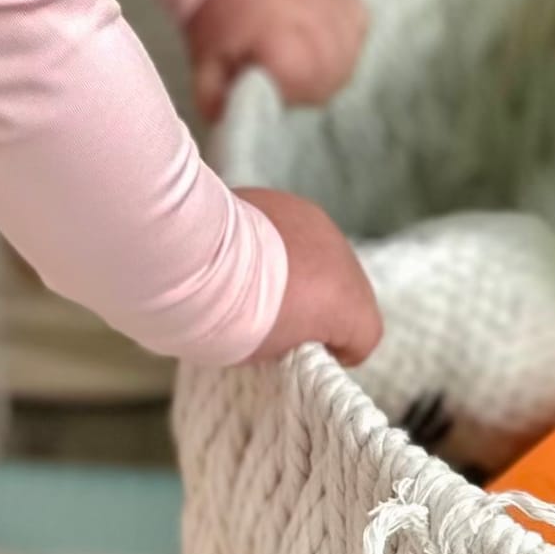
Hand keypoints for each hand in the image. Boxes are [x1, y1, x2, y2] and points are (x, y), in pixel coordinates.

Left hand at [184, 0, 368, 127]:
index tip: (271, 82)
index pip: (308, 86)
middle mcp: (319, 20)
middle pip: (333, 75)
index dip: (290, 91)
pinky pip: (358, 29)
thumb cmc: (219, 12)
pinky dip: (342, 38)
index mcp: (283, 40)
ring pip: (350, 54)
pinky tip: (315, 33)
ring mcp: (339, 2)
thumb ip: (216, 98)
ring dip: (328, 61)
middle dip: (310, 81)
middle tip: (282, 69)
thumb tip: (232, 123)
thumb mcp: (205, 61)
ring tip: (298, 49)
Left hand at [236, 186, 383, 365]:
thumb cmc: (228, 318)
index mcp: (346, 303)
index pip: (364, 334)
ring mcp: (316, 224)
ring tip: (258, 278)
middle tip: (275, 316)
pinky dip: (277, 242)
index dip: (335, 348)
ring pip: (323, 254)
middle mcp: (342, 257)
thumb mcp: (267, 350)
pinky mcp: (288, 201)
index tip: (302, 352)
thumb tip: (285, 326)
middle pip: (347, 289)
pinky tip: (243, 251)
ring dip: (300, 267)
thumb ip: (292, 339)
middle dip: (318, 303)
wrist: (190, 261)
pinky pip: (294, 230)